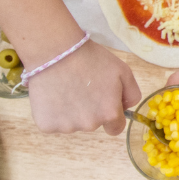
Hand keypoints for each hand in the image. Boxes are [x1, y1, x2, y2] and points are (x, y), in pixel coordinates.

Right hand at [27, 39, 141, 135]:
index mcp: (109, 113)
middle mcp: (89, 125)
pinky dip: (52, 112)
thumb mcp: (122, 70)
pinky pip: (53, 123)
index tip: (102, 101)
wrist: (54, 51)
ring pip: (72, 124)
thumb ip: (132, 93)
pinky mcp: (46, 125)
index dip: (110, 114)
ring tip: (65, 86)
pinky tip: (52, 94)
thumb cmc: (90, 58)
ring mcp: (66, 127)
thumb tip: (125, 108)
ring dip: (70, 111)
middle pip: (93, 124)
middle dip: (90, 110)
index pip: (115, 128)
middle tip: (81, 86)